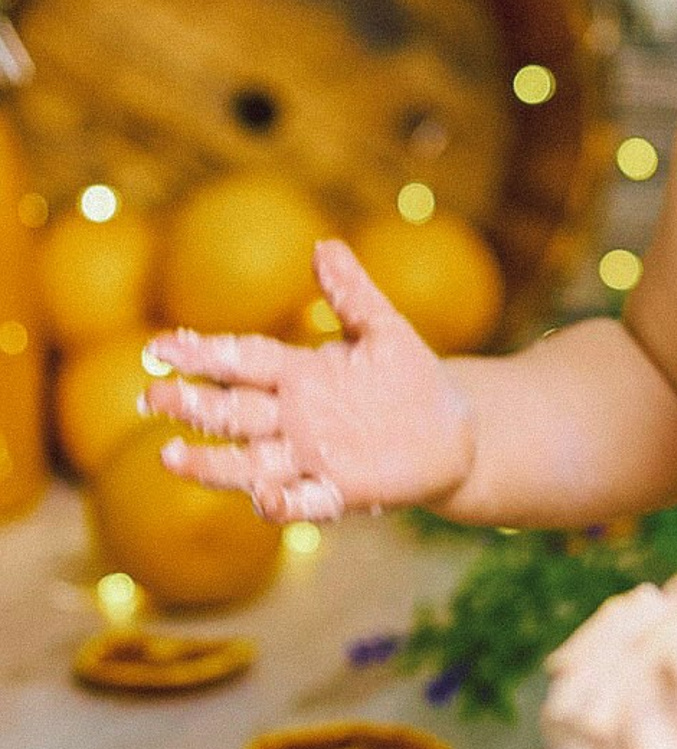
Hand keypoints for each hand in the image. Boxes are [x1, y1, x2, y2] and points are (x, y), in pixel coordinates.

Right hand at [145, 240, 475, 522]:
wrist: (452, 431)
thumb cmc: (410, 378)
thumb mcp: (382, 329)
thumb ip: (351, 293)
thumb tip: (324, 246)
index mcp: (299, 374)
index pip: (242, 362)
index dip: (203, 355)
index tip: (160, 346)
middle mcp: (294, 419)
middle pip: (234, 413)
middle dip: (193, 406)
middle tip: (152, 397)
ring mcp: (313, 458)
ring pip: (250, 463)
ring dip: (212, 463)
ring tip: (171, 457)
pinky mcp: (340, 492)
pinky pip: (304, 501)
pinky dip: (282, 502)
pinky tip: (264, 498)